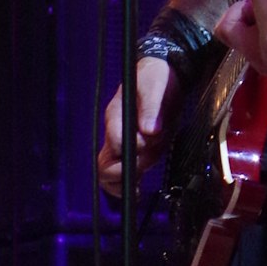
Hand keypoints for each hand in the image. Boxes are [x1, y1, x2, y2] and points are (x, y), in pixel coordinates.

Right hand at [98, 55, 179, 196]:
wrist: (161, 75)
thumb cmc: (156, 78)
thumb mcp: (156, 86)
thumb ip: (151, 107)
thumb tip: (150, 132)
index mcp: (116, 115)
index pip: (116, 143)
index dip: (134, 149)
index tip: (150, 143)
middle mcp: (114, 131)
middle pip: (105, 164)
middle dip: (126, 171)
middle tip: (145, 166)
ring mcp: (121, 142)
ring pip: (108, 173)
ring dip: (125, 182)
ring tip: (138, 187)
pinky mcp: (131, 150)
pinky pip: (119, 174)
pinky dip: (125, 185)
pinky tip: (136, 191)